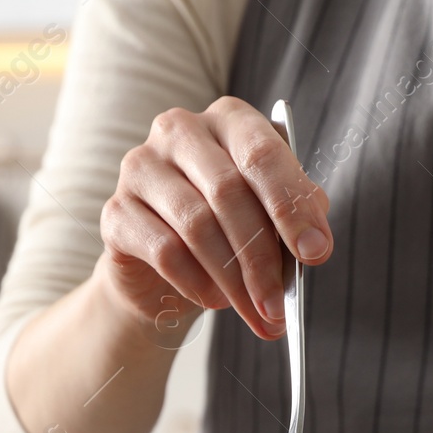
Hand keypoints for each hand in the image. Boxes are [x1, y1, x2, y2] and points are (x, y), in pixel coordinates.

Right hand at [97, 96, 332, 340]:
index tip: (316, 253)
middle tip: (279, 304)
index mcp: (230, 119)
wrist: (164, 267)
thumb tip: (313, 243)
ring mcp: (141, 167)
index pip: (263, 154)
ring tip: (256, 313)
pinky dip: (197, 284)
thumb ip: (295, 217)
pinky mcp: (116, 211)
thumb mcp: (272, 216)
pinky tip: (213, 300)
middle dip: (261, 258)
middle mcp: (180, 130)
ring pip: (197, 226)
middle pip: (229, 193)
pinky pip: (165, 252)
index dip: (292, 207)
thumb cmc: (229, 230)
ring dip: (233, 281)